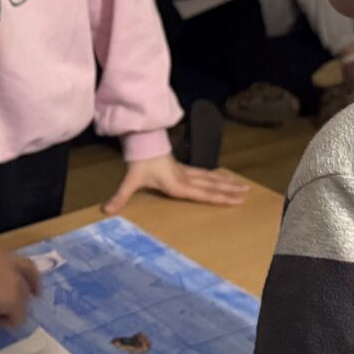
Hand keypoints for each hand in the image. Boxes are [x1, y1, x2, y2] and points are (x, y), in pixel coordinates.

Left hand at [0, 251, 39, 326]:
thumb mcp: (15, 301)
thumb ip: (20, 310)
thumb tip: (15, 316)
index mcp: (12, 259)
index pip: (29, 268)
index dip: (35, 282)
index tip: (36, 296)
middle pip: (13, 276)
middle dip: (17, 292)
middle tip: (17, 309)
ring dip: (1, 297)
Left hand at [103, 154, 246, 215]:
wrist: (142, 142)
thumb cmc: (139, 162)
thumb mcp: (130, 180)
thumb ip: (120, 197)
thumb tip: (106, 210)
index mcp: (177, 184)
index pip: (202, 193)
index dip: (219, 198)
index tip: (236, 200)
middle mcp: (185, 179)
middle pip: (211, 185)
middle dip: (229, 190)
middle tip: (247, 193)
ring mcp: (186, 173)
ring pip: (210, 178)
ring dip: (226, 183)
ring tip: (243, 186)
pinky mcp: (183, 168)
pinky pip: (204, 174)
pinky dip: (216, 177)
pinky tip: (223, 178)